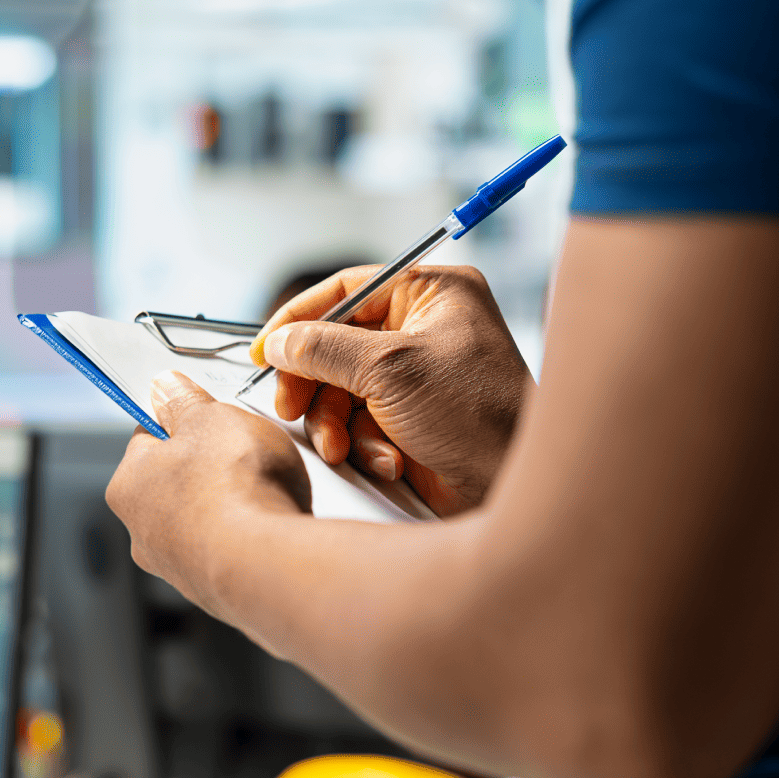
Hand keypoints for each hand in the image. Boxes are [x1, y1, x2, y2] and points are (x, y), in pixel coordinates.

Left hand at [105, 371, 310, 609]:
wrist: (269, 563)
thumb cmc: (233, 488)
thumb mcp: (210, 417)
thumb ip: (185, 402)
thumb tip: (166, 388)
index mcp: (127, 486)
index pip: (146, 441)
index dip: (178, 422)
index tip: (201, 414)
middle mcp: (143, 533)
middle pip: (176, 484)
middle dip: (207, 468)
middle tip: (241, 451)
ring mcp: (180, 569)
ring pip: (206, 521)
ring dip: (231, 505)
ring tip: (265, 490)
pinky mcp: (217, 592)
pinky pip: (234, 552)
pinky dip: (250, 538)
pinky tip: (271, 525)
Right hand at [250, 265, 531, 515]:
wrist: (513, 487)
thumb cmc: (478, 415)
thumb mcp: (392, 370)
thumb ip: (324, 349)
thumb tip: (279, 342)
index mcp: (431, 294)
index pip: (347, 290)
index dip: (299, 318)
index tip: (265, 350)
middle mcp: (424, 329)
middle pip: (335, 344)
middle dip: (314, 383)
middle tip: (292, 407)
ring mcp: (417, 376)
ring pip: (341, 389)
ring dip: (336, 423)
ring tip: (342, 447)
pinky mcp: (411, 419)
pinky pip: (361, 423)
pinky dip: (363, 444)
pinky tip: (386, 460)